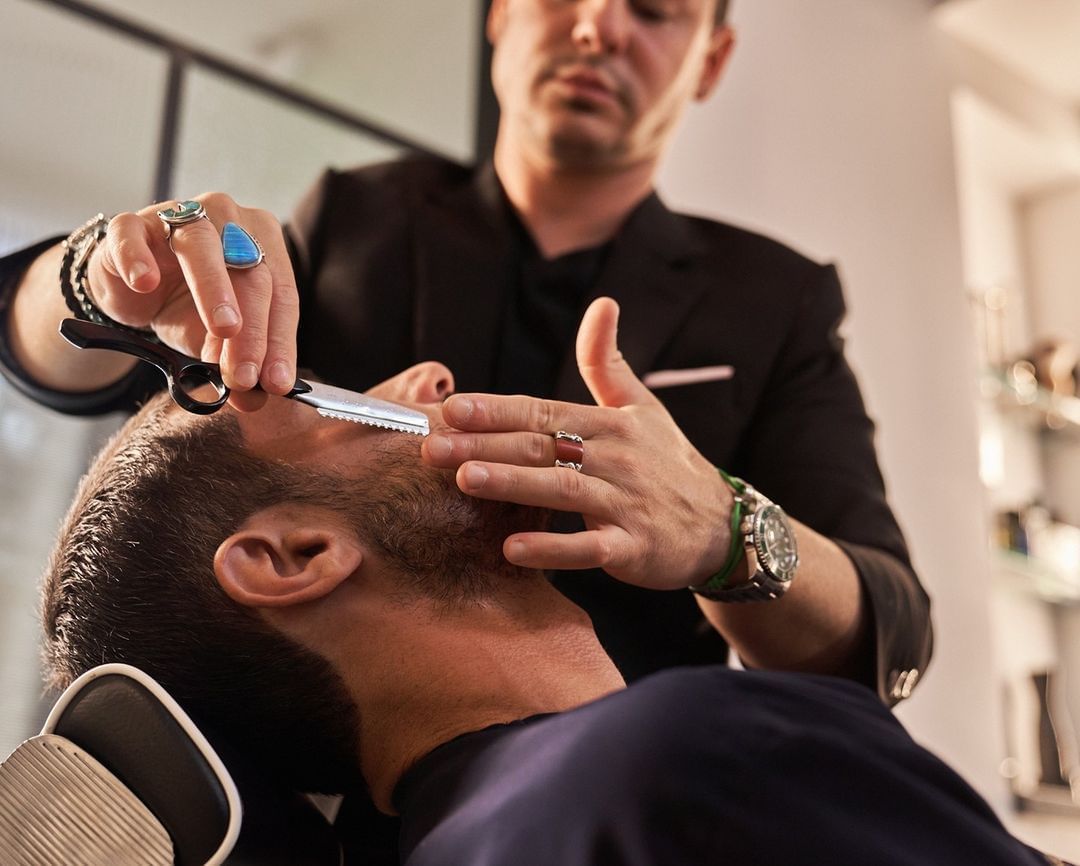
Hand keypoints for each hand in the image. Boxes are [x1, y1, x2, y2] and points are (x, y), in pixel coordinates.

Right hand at [87, 194, 298, 409]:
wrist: (132, 286)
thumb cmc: (188, 305)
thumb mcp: (220, 340)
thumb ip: (240, 363)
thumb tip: (253, 397)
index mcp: (263, 243)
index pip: (281, 295)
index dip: (279, 341)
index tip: (276, 382)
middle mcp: (229, 219)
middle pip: (250, 273)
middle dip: (250, 331)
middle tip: (244, 375)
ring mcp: (178, 215)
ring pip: (201, 246)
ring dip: (213, 290)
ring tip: (223, 329)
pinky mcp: (130, 225)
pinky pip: (132, 236)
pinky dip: (138, 259)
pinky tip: (144, 283)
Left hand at [421, 297, 733, 589]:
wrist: (721, 525)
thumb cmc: (669, 463)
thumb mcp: (642, 407)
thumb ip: (607, 362)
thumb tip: (602, 302)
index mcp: (610, 424)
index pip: (544, 411)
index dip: (497, 409)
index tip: (451, 407)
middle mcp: (616, 459)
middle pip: (543, 447)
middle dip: (485, 444)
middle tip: (433, 447)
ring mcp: (626, 503)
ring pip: (562, 490)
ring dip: (513, 483)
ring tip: (465, 479)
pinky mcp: (634, 547)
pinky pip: (590, 548)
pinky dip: (553, 549)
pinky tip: (512, 548)